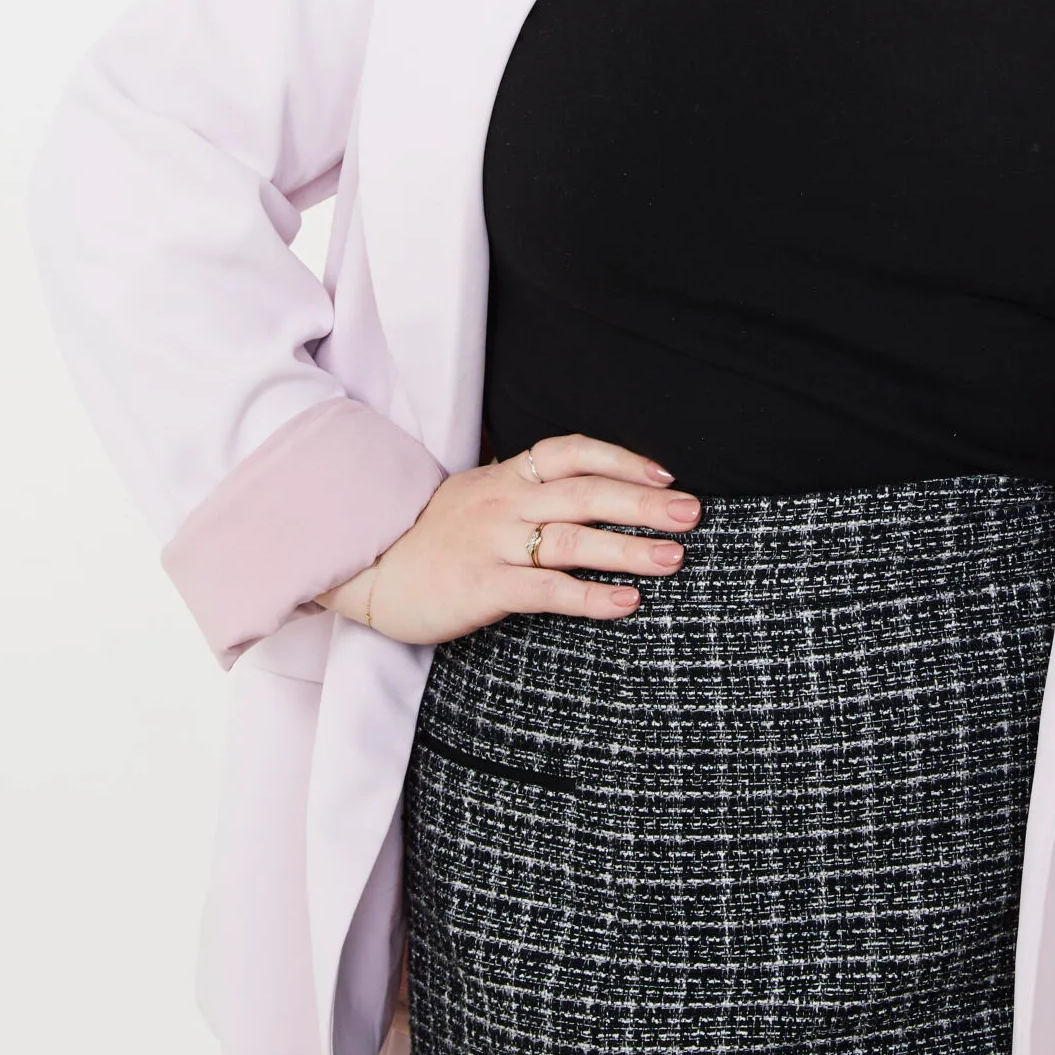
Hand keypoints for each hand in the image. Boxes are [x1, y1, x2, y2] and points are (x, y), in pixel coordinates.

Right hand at [315, 430, 701, 643]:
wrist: (364, 568)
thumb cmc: (430, 538)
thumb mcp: (477, 497)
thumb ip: (525, 491)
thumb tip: (586, 490)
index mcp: (506, 476)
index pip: (572, 451)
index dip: (622, 459)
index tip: (665, 475)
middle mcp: (504, 502)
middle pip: (586, 492)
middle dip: (644, 503)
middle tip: (691, 513)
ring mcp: (493, 544)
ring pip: (573, 539)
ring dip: (629, 548)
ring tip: (673, 558)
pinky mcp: (481, 587)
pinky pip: (546, 590)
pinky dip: (591, 596)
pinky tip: (626, 603)